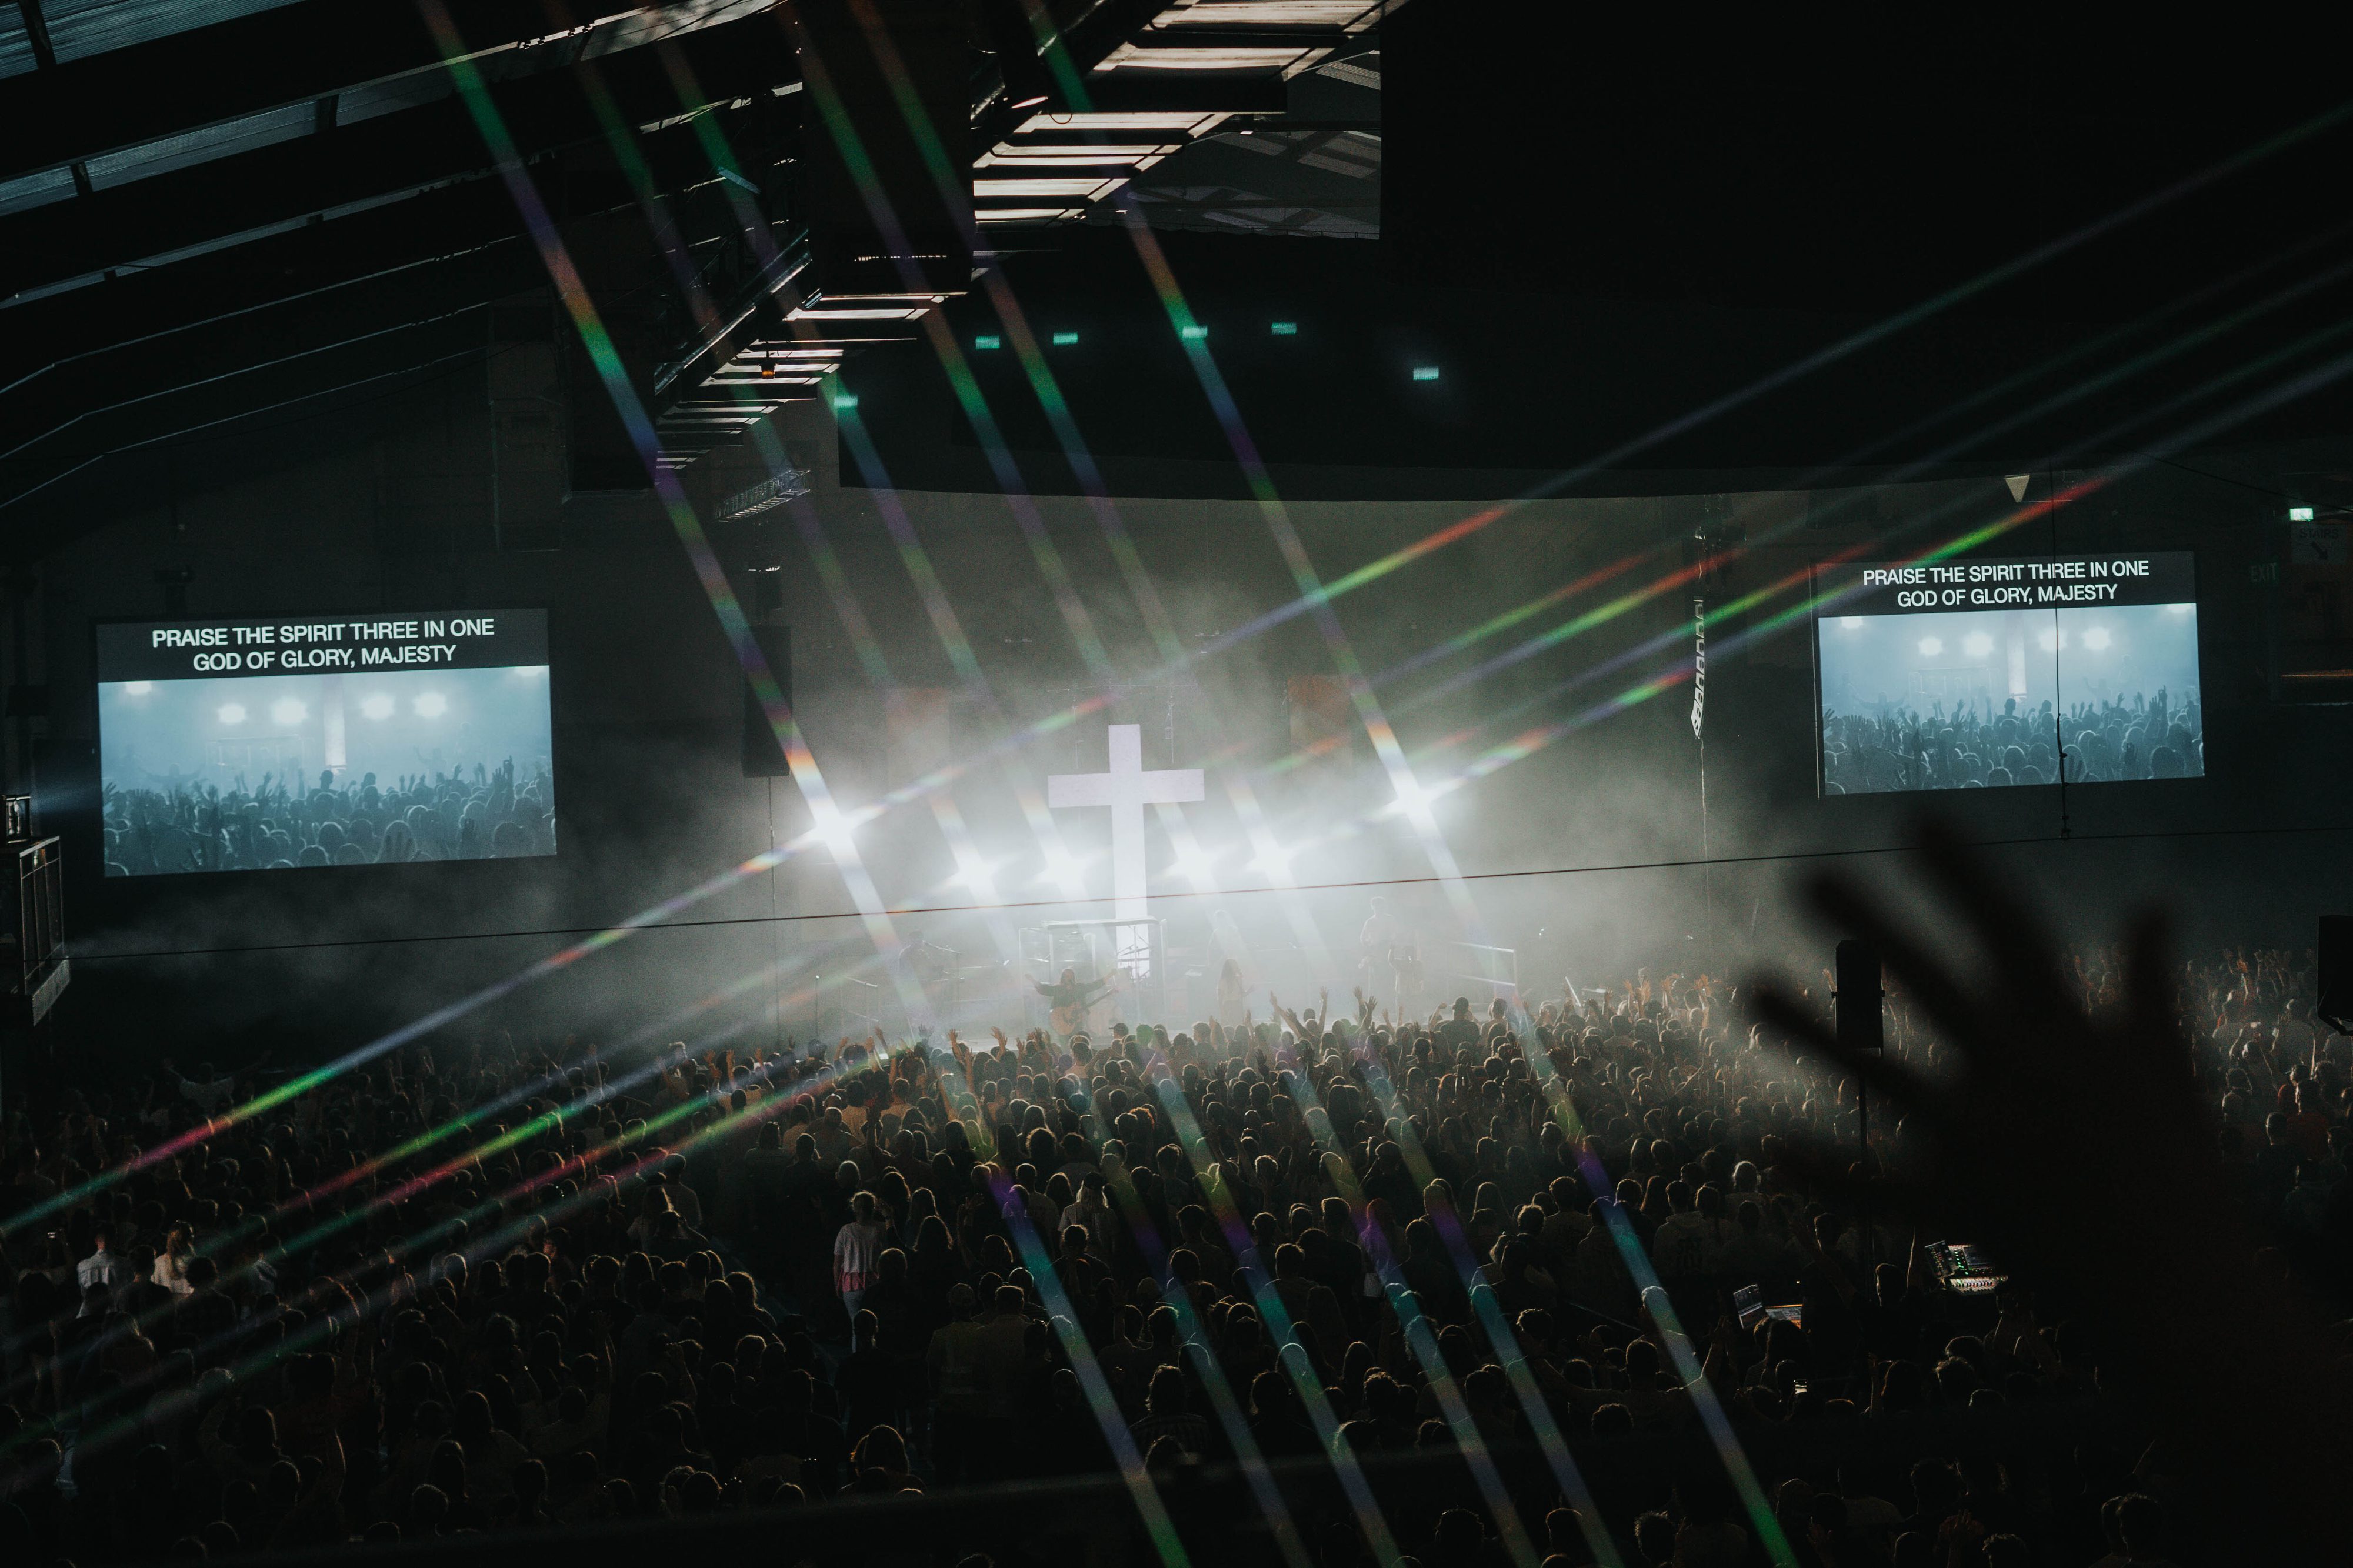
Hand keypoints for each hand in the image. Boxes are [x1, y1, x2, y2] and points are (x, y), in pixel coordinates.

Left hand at [1747, 819, 2351, 1554]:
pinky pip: (1880, 1191)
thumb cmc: (2176, 1167)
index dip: (1965, 875)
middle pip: (1938, 987)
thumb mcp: (2165, 1062)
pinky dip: (1827, 1174)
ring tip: (1744, 987)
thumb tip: (2158, 906)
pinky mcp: (1961, 1207)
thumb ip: (2148, 981)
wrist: (2184, 1289)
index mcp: (2071, 1036)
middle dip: (1877, 928)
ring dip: (1813, 1034)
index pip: (2013, 933)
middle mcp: (2022, 1077)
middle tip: (1808, 875)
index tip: (1917, 817)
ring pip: (1885, 1077)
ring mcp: (1987, 1143)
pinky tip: (1767, 1152)